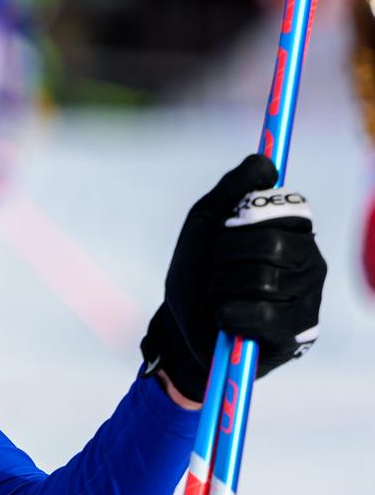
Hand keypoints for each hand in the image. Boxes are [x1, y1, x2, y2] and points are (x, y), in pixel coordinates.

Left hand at [141, 154, 325, 405]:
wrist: (182, 326)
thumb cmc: (197, 270)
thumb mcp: (204, 222)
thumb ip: (232, 189)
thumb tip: (266, 161)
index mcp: (294, 230)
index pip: (285, 209)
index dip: (245, 220)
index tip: (225, 227)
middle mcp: (311, 261)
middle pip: (270, 244)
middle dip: (225, 255)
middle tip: (216, 267)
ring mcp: (309, 298)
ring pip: (263, 279)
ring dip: (222, 286)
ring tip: (219, 294)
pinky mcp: (298, 334)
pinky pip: (261, 314)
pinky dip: (228, 314)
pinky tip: (227, 318)